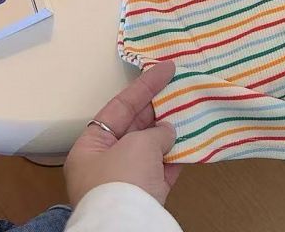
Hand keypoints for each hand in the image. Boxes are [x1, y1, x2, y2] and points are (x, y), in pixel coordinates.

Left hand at [64, 61, 181, 206]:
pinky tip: (193, 140)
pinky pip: (163, 168)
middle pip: (135, 126)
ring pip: (151, 148)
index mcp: (91, 146)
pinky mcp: (146, 195)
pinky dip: (177, 155)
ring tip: (191, 109)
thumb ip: (155, 131)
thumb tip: (168, 131)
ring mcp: (127, 180)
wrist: (128, 226)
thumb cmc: (123, 178)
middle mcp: (105, 162)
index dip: (144, 85)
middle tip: (181, 87)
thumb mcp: (138, 144)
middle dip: (159, 108)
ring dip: (170, 131)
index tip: (167, 68)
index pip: (119, 106)